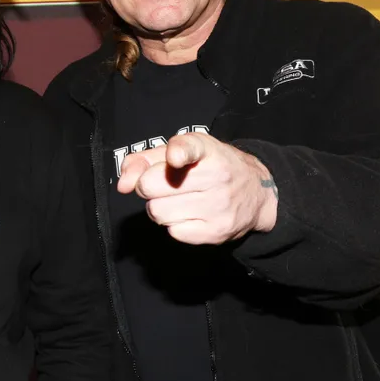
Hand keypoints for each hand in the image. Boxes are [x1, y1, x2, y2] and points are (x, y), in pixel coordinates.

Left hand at [115, 132, 277, 244]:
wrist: (256, 193)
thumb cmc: (208, 168)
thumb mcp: (180, 151)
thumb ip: (143, 160)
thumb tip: (123, 184)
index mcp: (207, 150)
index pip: (191, 148)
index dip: (179, 152)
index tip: (175, 158)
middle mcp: (217, 176)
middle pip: (151, 186)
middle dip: (149, 186)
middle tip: (164, 185)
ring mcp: (218, 206)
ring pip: (157, 212)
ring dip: (159, 207)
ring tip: (178, 200)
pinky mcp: (216, 232)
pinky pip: (172, 232)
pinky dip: (173, 224)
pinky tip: (189, 214)